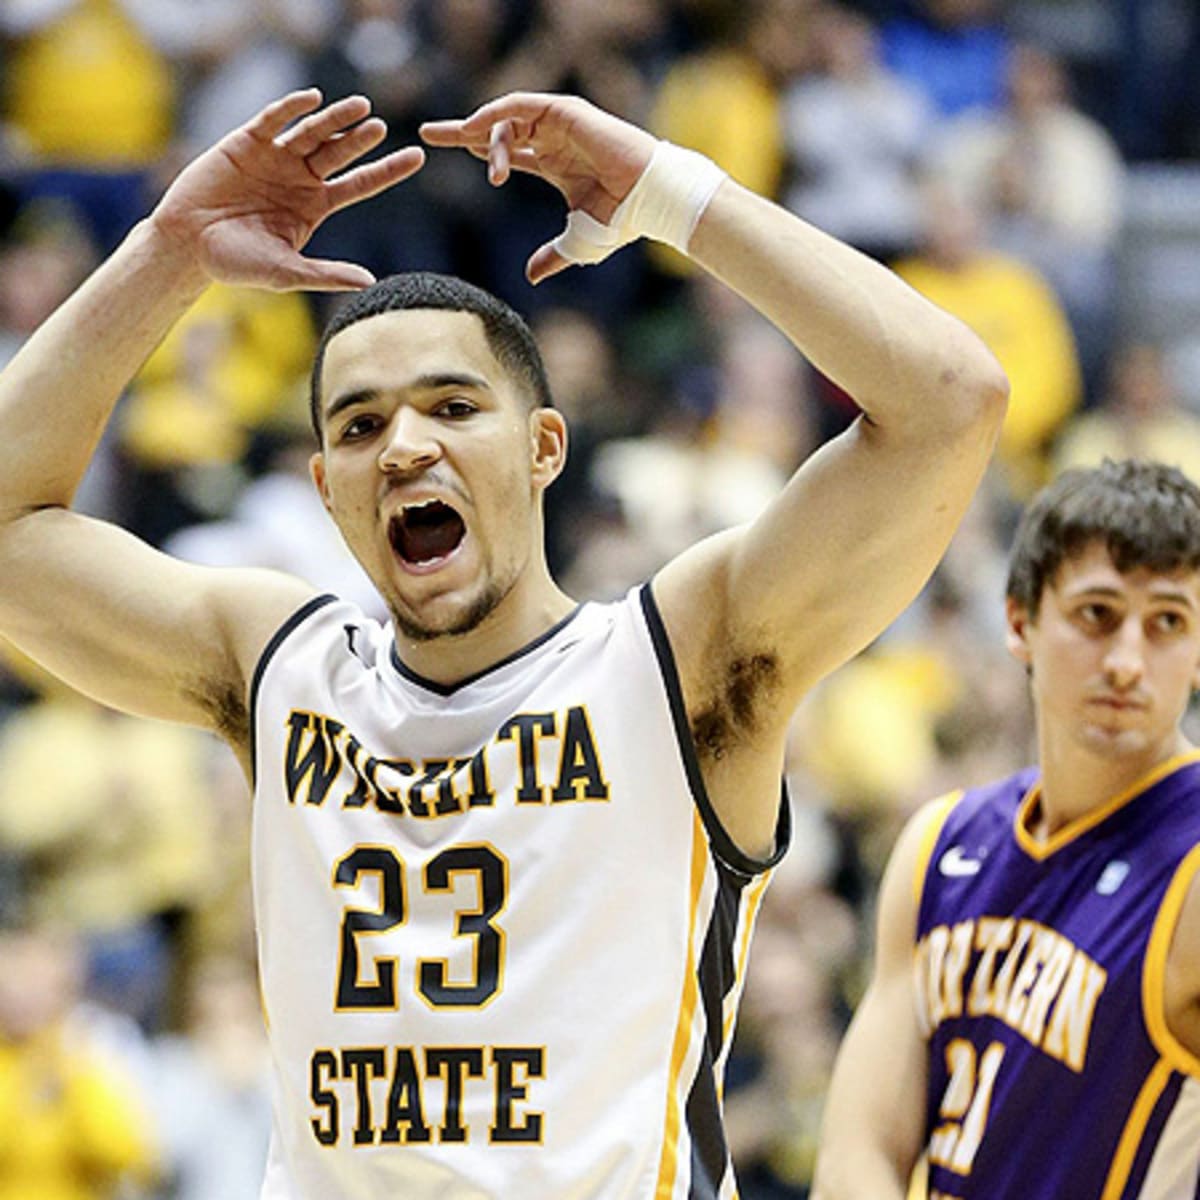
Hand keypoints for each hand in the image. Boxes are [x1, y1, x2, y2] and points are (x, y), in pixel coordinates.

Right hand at [150, 90, 424, 291]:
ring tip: (359, 107)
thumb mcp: (288, 272)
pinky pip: (273, 120)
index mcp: (315, 205)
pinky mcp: (246, 142)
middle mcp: (300, 178)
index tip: (417, 157)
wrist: (188, 245)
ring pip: (312, 132)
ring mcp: (275, 157)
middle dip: (359, 140)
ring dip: (334, 118)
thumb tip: (370, 282)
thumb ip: (328, 274)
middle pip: (339, 153)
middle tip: (380, 127)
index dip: (387, 170)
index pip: (360, 184)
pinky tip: (312, 100)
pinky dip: (291, 109)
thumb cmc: (238, 264)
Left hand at [420, 93, 655, 283]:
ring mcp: (559, 123)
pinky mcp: (564, 112)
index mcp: (554, 164)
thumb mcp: (577, 244)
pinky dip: (495, 116)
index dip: (478, 151)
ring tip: (464, 147)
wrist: (648, 201)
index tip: (447, 149)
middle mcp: (554, 140)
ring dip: (483, 134)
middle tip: (427, 135)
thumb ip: (552, 257)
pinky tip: (475, 129)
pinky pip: (518, 107)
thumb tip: (530, 276)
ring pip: (506, 121)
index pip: (508, 152)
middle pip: (499, 129)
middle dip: (462, 131)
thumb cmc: (620, 221)